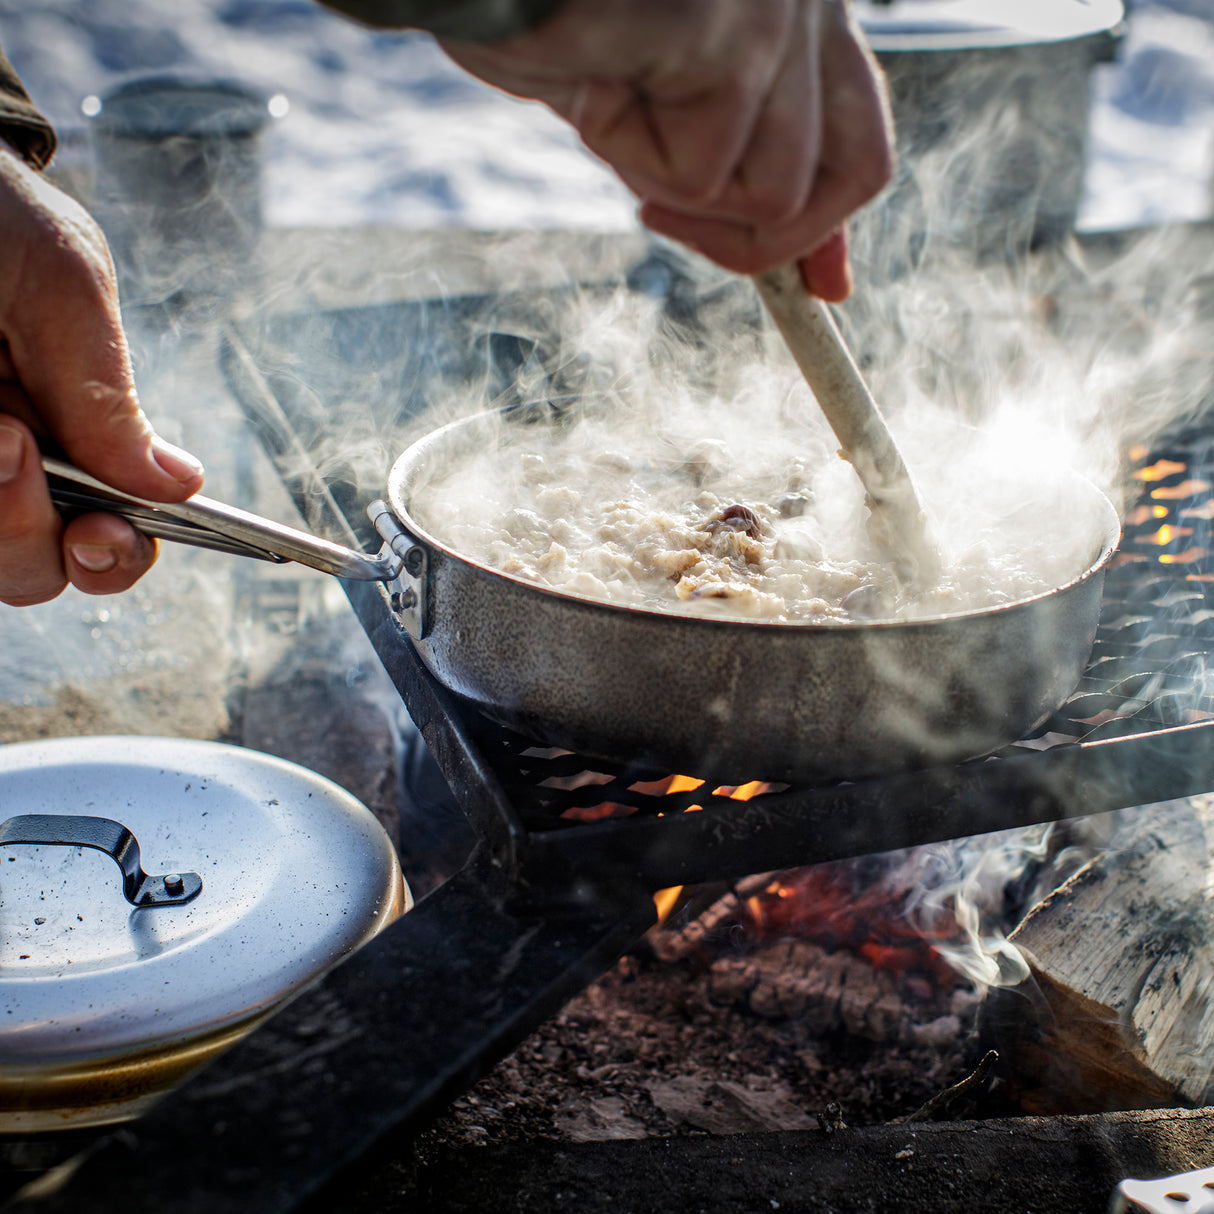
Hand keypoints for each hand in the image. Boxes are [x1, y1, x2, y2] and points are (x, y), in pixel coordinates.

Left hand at [0, 146, 203, 605]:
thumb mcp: (62, 287)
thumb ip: (109, 395)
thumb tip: (181, 485)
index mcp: (79, 434)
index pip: (116, 529)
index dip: (119, 556)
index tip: (103, 533)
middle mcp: (22, 463)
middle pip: (43, 566)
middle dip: (35, 533)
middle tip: (12, 449)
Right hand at [439, 0, 892, 298]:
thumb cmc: (549, 26)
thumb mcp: (660, 116)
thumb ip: (736, 180)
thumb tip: (817, 285)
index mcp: (799, 10)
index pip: (861, 136)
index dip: (832, 226)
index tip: (818, 292)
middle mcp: (807, 0)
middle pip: (857, 177)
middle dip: (767, 239)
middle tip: (662, 212)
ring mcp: (779, 10)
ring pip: (775, 194)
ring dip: (673, 187)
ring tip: (610, 102)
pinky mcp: (732, 30)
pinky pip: (704, 175)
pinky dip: (633, 155)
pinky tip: (595, 80)